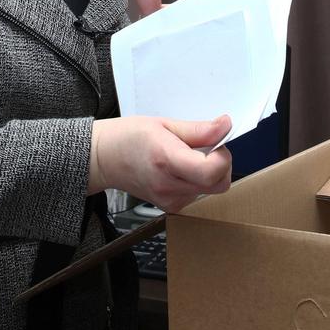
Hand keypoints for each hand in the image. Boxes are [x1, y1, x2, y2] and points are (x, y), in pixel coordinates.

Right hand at [88, 114, 232, 211]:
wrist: (104, 158)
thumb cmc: (127, 137)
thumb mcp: (164, 123)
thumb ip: (198, 129)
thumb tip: (225, 127)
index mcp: (166, 159)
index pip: (211, 171)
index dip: (222, 156)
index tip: (216, 143)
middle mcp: (168, 185)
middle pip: (218, 183)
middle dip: (221, 164)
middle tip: (206, 148)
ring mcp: (169, 200)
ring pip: (211, 189)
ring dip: (209, 172)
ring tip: (186, 156)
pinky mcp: (171, 206)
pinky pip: (198, 194)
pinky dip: (198, 180)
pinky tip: (180, 168)